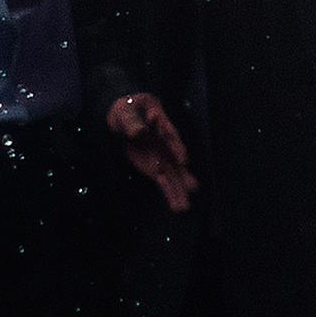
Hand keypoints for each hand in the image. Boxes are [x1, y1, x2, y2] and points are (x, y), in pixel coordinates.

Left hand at [107, 94, 195, 213]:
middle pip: (176, 160)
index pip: (170, 135)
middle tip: (193, 187)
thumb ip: (132, 121)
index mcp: (160, 124)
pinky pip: (164, 182)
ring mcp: (162, 156)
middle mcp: (166, 143)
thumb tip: (138, 132)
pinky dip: (170, 193)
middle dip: (183, 174)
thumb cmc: (126, 109)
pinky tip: (177, 206)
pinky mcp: (155, 167)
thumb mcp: (125, 111)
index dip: (176, 148)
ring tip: (184, 207)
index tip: (183, 160)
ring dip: (179, 190)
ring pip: (173, 175)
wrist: (122, 116)